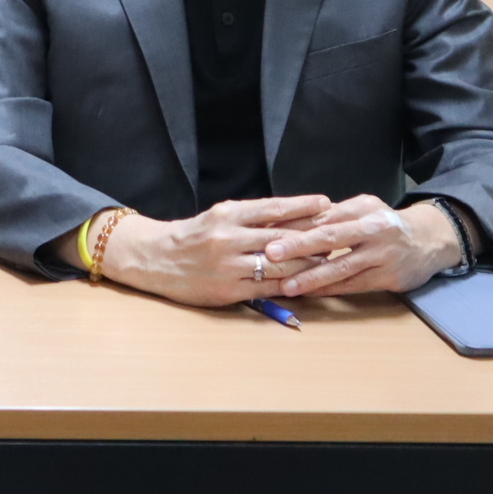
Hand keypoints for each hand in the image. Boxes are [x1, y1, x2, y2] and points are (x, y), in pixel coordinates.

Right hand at [101, 195, 332, 307]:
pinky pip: (267, 289)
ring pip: (278, 266)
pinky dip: (289, 287)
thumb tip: (292, 216)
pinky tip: (305, 285)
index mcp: (227, 214)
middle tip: (337, 235)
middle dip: (312, 238)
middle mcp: (229, 238)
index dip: (302, 206)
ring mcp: (229, 266)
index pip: (273, 208)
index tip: (326, 203)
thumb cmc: (193, 236)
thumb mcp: (219, 217)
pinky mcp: (228, 290)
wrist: (156, 259)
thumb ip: (251, 218)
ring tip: (328, 262)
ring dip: (306, 265)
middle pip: (281, 238)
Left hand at [264, 196, 462, 298]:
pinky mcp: (388, 277)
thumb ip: (333, 215)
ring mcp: (382, 255)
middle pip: (331, 238)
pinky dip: (330, 290)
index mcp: (362, 209)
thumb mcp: (364, 209)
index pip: (323, 216)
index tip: (268, 231)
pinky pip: (353, 285)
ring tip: (287, 285)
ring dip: (312, 277)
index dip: (295, 224)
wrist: (431, 240)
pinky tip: (310, 294)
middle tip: (271, 254)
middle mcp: (373, 229)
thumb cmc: (386, 223)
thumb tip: (291, 220)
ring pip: (341, 267)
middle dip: (298, 246)